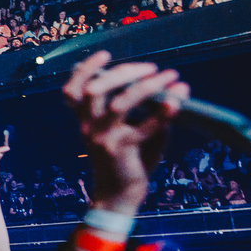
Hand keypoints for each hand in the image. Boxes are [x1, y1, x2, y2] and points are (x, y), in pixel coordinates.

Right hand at [63, 51, 187, 211]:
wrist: (119, 196)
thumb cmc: (128, 160)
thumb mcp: (132, 130)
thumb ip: (145, 110)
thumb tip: (173, 88)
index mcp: (85, 121)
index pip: (72, 90)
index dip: (85, 69)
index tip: (106, 54)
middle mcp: (89, 127)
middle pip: (94, 90)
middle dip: (124, 72)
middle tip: (151, 67)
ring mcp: (103, 138)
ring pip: (119, 104)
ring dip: (147, 86)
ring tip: (170, 77)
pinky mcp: (121, 150)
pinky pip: (144, 127)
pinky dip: (163, 112)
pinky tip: (177, 100)